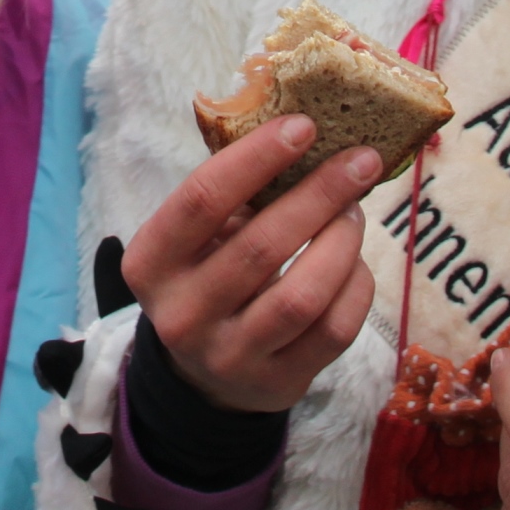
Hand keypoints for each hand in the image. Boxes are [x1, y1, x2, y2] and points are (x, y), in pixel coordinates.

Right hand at [120, 116, 379, 413]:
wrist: (205, 377)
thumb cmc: (205, 279)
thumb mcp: (195, 241)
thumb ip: (234, 195)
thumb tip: (304, 134)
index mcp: (150, 264)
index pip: (200, 201)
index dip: (255, 158)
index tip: (303, 126)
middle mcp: (182, 315)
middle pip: (260, 245)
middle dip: (319, 194)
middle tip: (359, 161)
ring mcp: (229, 356)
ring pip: (302, 295)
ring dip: (341, 242)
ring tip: (355, 211)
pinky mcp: (277, 383)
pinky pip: (333, 330)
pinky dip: (355, 286)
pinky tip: (355, 261)